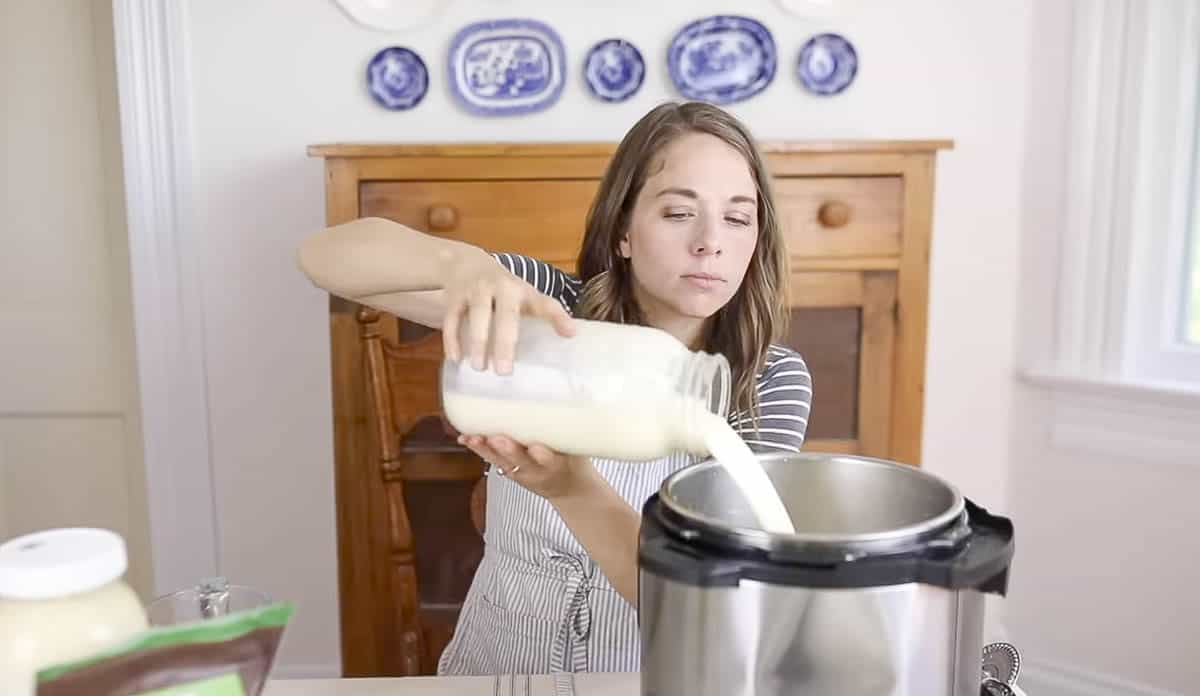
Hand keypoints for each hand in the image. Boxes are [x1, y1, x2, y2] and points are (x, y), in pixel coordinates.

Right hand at [442, 253, 574, 374]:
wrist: (466, 263)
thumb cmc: (504, 290)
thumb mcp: (525, 296)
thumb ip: (545, 314)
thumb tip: (572, 336)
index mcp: (524, 291)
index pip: (544, 303)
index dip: (557, 317)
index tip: (570, 334)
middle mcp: (502, 286)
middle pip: (505, 314)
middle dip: (505, 343)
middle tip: (505, 371)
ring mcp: (477, 289)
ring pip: (477, 314)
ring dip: (478, 341)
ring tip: (479, 367)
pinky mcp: (455, 295)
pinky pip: (452, 317)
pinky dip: (452, 338)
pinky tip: (456, 358)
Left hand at [459, 434, 598, 501]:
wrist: (569, 488)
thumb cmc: (574, 460)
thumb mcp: (581, 446)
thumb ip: (575, 423)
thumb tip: (580, 386)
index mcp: (559, 465)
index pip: (552, 461)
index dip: (543, 455)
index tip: (537, 447)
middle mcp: (538, 471)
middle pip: (521, 462)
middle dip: (509, 450)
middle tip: (499, 438)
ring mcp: (521, 472)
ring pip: (502, 461)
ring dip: (486, 449)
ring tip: (474, 437)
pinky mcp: (509, 470)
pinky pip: (491, 460)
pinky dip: (479, 449)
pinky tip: (466, 438)